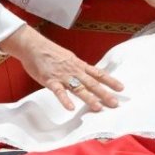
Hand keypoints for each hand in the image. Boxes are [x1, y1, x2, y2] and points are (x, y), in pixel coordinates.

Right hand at [0, 24, 122, 111]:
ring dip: (88, 98)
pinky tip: (70, 108)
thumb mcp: (67, 58)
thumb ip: (76, 67)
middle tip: (115, 103)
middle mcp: (73, 70)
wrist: (33, 45)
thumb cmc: (49, 52)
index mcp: (78, 65)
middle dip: (104, 93)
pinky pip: (59, 91)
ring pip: (78, 88)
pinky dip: (65, 100)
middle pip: (91, 83)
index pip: (97, 73)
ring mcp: (62, 76)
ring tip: (98, 107)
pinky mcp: (50, 80)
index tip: (121, 88)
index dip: (110, 80)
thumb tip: (86, 74)